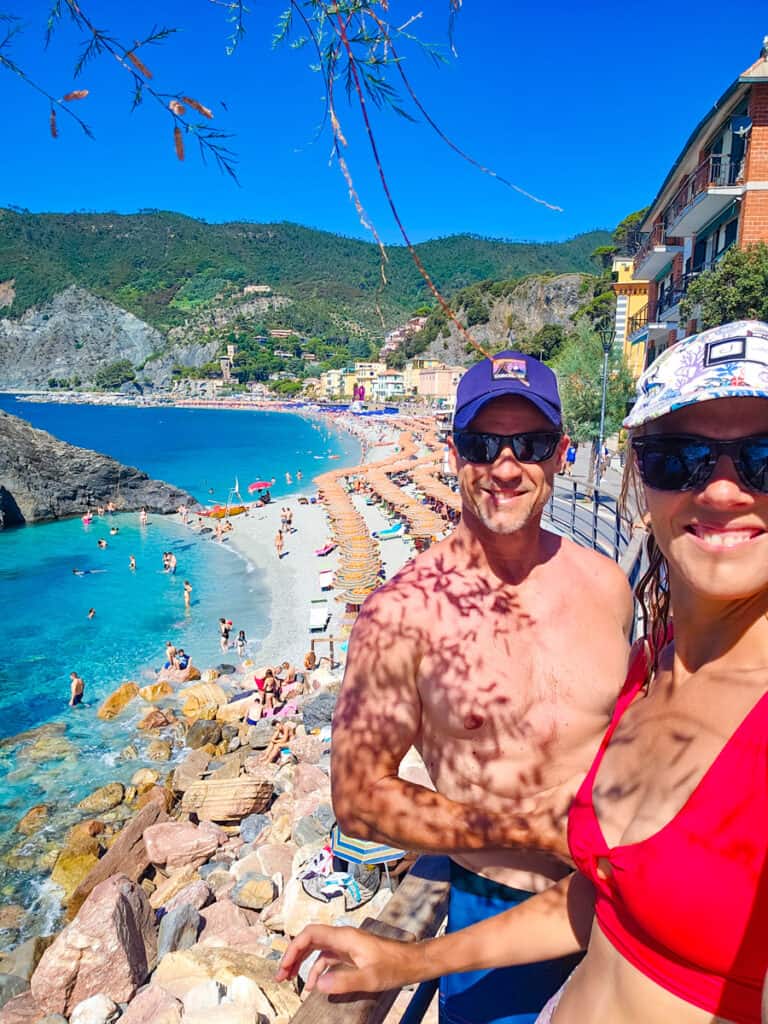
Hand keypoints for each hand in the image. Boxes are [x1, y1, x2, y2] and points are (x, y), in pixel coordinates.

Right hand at [276, 925, 415, 994]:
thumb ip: (344, 981)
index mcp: (345, 937)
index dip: (294, 948)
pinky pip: (328, 958)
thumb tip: (317, 984)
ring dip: (303, 962)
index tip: (285, 967)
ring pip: (318, 949)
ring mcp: (347, 945)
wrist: (413, 962)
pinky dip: (318, 969)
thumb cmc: (395, 967)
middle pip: (311, 939)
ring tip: (291, 980)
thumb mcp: (370, 978)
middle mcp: (343, 937)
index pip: (311, 934)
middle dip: (294, 955)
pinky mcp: (352, 954)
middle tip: (281, 976)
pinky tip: (315, 985)